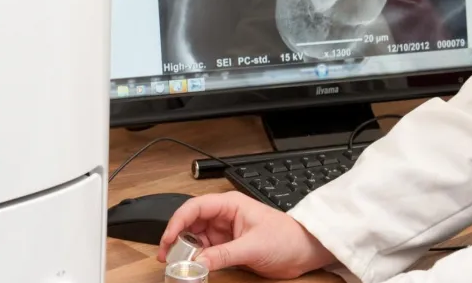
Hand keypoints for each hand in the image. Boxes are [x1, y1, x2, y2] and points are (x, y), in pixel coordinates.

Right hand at [157, 191, 336, 278]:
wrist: (304, 252)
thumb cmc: (286, 238)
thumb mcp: (253, 246)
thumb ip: (224, 255)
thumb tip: (197, 263)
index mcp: (230, 204)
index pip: (195, 207)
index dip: (177, 221)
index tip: (167, 240)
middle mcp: (225, 215)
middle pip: (191, 222)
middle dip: (177, 238)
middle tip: (167, 256)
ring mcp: (225, 231)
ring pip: (195, 238)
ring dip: (185, 251)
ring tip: (177, 265)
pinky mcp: (228, 247)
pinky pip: (205, 251)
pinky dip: (196, 260)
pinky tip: (192, 268)